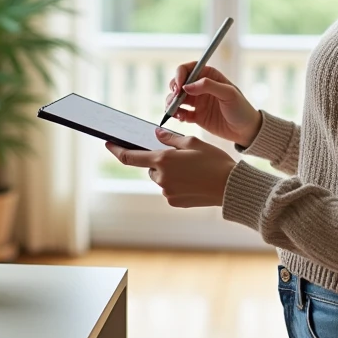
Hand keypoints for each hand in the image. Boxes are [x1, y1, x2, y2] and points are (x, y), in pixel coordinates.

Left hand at [105, 129, 236, 207]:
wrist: (229, 187)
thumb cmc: (213, 161)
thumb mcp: (193, 142)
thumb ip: (170, 139)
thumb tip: (156, 135)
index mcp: (163, 160)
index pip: (130, 157)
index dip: (117, 150)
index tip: (108, 144)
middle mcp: (161, 178)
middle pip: (151, 167)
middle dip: (160, 161)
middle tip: (181, 157)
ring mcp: (167, 192)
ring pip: (161, 178)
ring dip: (169, 173)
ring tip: (193, 170)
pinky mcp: (174, 202)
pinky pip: (169, 189)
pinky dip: (177, 184)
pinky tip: (194, 181)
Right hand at [165, 62, 261, 145]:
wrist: (246, 131)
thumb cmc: (241, 109)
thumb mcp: (228, 94)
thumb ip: (208, 86)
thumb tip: (187, 86)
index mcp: (209, 76)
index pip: (188, 69)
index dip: (180, 75)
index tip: (179, 86)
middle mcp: (201, 87)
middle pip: (178, 83)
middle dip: (173, 90)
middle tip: (175, 99)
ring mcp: (197, 102)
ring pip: (176, 99)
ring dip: (171, 103)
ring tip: (174, 111)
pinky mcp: (196, 116)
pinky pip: (181, 113)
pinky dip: (177, 115)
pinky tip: (181, 118)